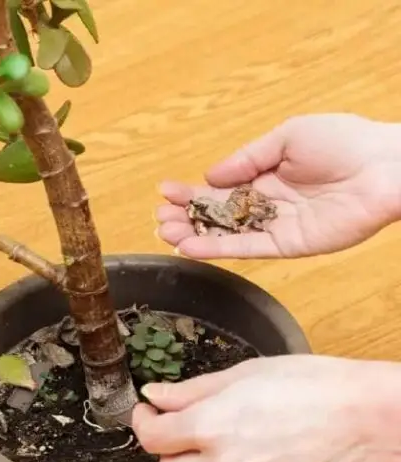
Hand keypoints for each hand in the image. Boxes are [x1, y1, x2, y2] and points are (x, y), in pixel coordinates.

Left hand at [131, 354, 400, 461]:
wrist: (361, 414)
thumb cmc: (308, 386)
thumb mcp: (242, 374)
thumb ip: (191, 391)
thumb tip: (154, 396)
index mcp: (209, 424)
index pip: (151, 437)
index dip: (144, 424)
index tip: (151, 418)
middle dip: (173, 457)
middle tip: (189, 445)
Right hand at [156, 114, 400, 258]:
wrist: (386, 168)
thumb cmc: (344, 141)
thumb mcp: (287, 136)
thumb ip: (246, 158)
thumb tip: (210, 175)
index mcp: (266, 174)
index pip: (220, 187)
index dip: (192, 191)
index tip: (165, 191)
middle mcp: (267, 203)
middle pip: (218, 214)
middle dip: (186, 215)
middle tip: (159, 217)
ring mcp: (276, 226)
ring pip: (226, 234)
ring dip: (194, 235)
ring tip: (165, 233)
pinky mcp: (287, 245)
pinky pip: (247, 248)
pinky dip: (218, 248)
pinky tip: (191, 246)